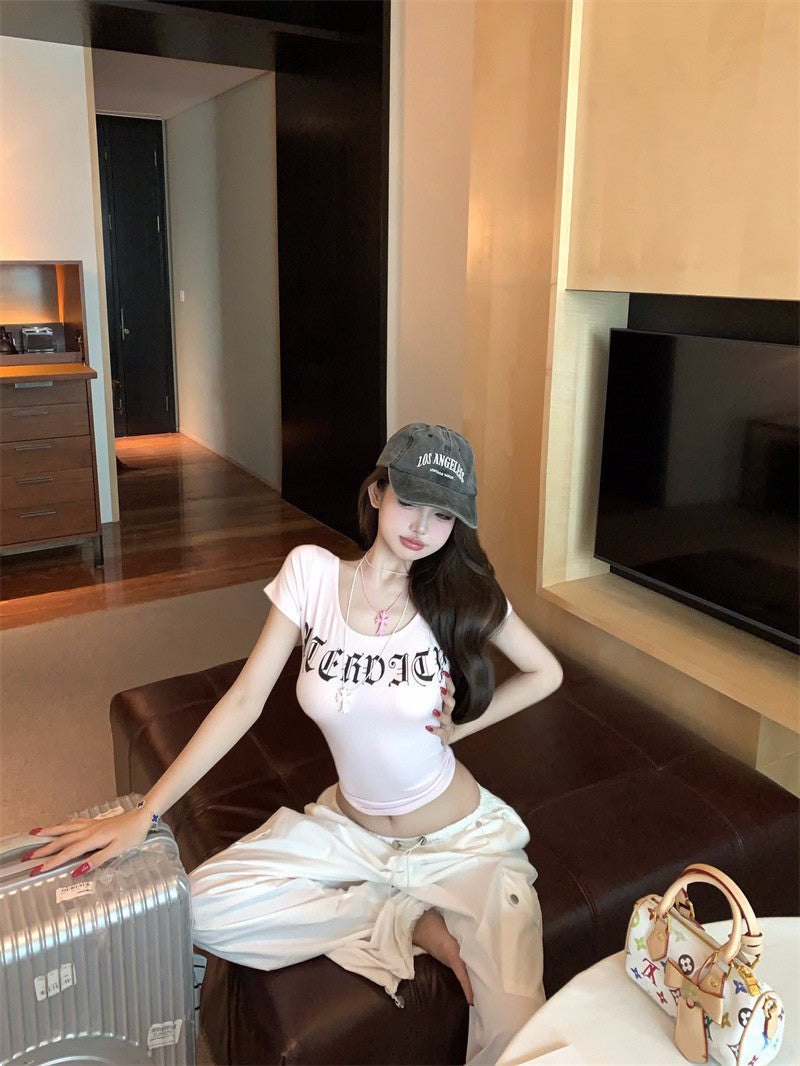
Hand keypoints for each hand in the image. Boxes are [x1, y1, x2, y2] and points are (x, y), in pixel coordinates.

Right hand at [23, 808, 152, 877]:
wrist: (142, 816)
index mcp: (92, 839)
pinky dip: (63, 825)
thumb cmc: (132, 834)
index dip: (52, 862)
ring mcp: (90, 825)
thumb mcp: (118, 850)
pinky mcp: (95, 822)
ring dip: (50, 832)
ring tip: (35, 834)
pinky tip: (59, 826)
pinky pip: (74, 823)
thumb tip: (77, 870)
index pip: (68, 853)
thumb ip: (98, 860)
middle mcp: (88, 831)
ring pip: (66, 829)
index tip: (37, 870)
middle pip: (62, 840)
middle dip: (45, 849)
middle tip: (28, 856)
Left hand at [426, 671, 455, 745]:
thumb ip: (429, 697)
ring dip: (441, 714)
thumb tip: (412, 682)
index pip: (450, 691)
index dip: (449, 682)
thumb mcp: (436, 707)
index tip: (444, 673)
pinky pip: (440, 733)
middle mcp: (449, 713)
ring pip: (447, 718)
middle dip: (447, 696)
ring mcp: (447, 725)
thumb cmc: (438, 719)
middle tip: (441, 690)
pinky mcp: (445, 735)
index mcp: (447, 705)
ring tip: (434, 711)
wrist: (446, 738)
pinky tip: (428, 727)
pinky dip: (435, 730)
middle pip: (451, 703)